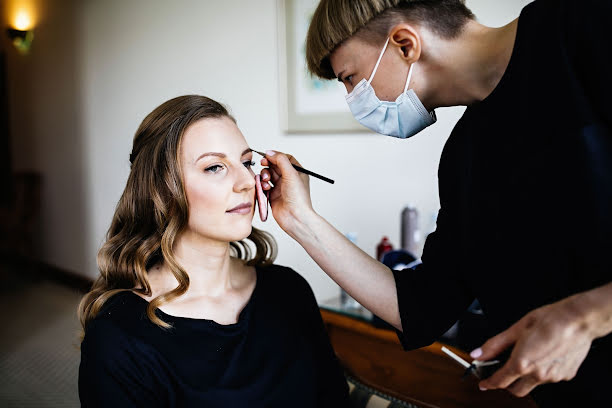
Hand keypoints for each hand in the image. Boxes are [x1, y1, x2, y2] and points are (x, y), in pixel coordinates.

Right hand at [259, 150, 313, 234]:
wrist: (295, 217)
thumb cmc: (298, 199)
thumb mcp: (291, 174)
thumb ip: (281, 160)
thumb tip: (270, 152)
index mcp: (297, 173)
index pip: (286, 159)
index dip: (276, 156)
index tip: (268, 155)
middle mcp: (289, 179)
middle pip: (275, 166)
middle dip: (268, 165)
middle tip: (264, 164)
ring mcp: (281, 187)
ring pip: (268, 175)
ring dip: (265, 175)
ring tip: (267, 180)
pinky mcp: (273, 195)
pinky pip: (264, 186)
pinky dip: (263, 185)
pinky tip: (265, 188)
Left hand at [471, 295, 595, 396]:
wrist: (579, 320)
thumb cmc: (549, 320)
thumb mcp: (516, 329)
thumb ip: (495, 345)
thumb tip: (478, 354)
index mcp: (522, 363)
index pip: (500, 381)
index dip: (489, 383)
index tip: (484, 383)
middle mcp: (538, 375)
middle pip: (516, 390)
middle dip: (506, 384)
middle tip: (502, 371)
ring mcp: (553, 377)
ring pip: (533, 384)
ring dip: (525, 376)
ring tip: (528, 355)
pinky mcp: (565, 376)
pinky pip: (549, 378)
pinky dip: (542, 371)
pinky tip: (544, 355)